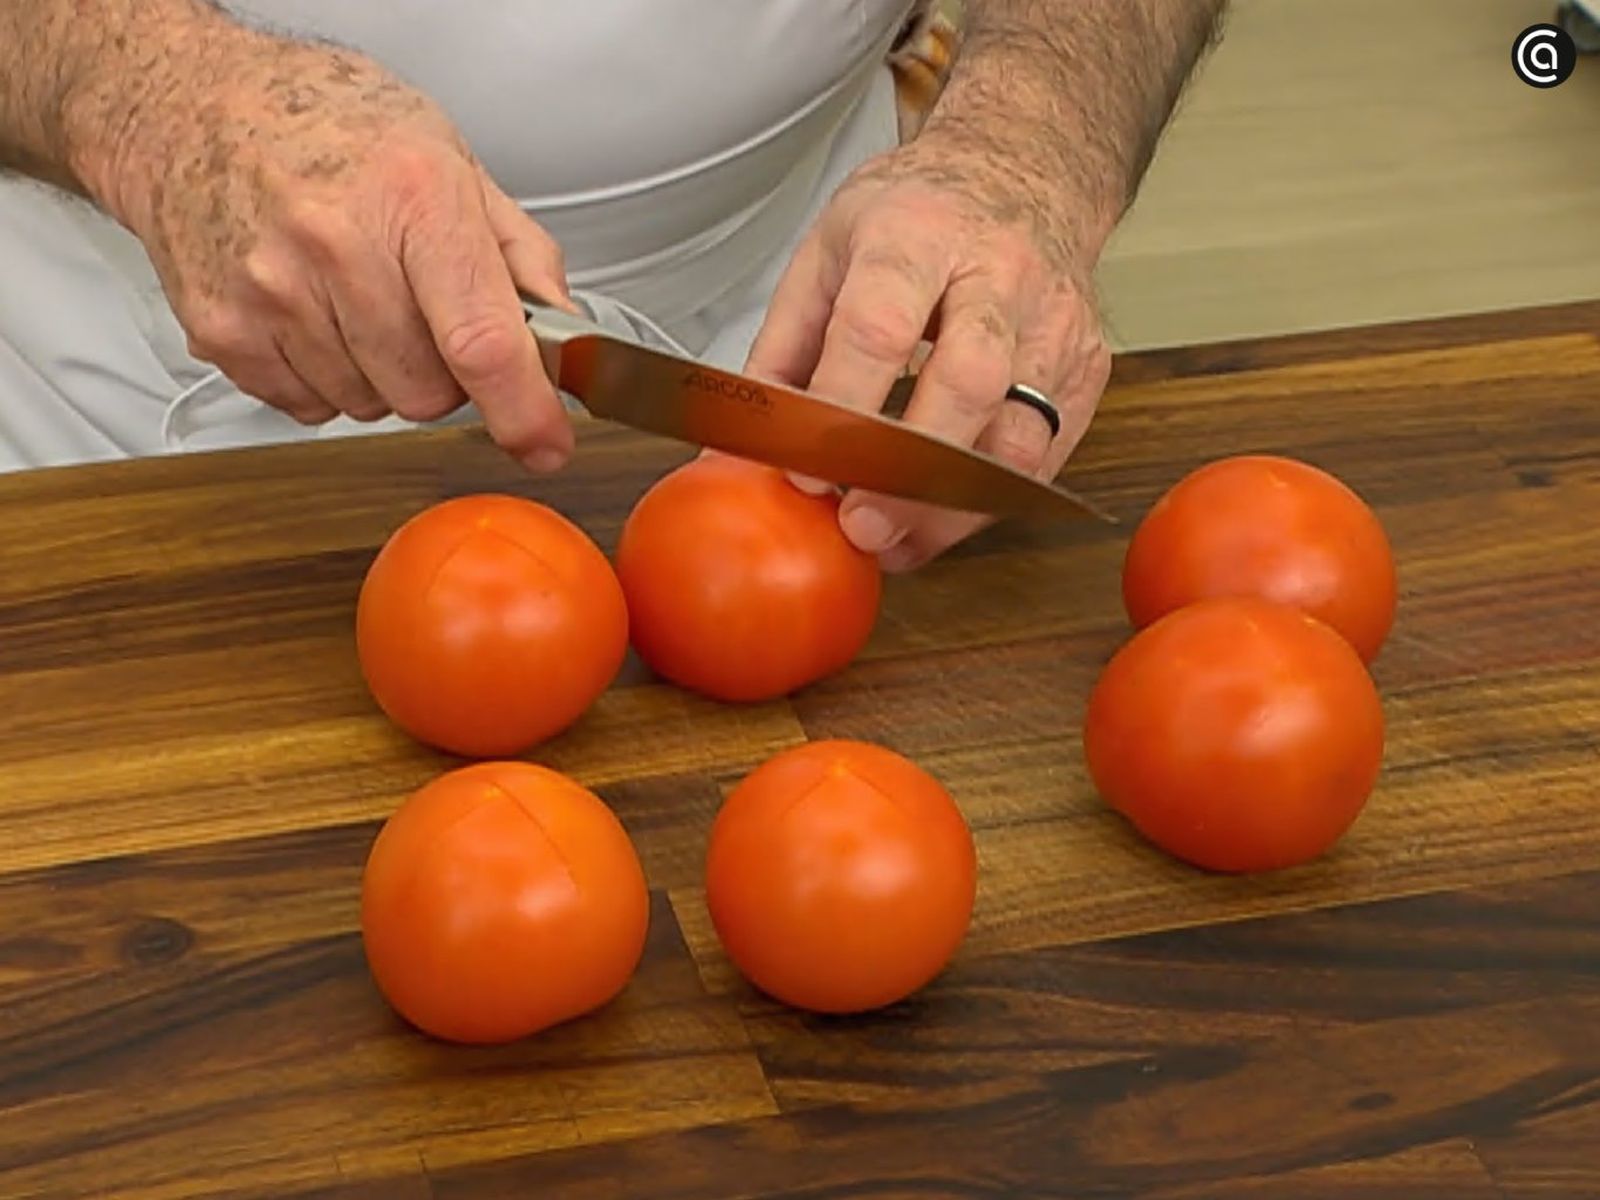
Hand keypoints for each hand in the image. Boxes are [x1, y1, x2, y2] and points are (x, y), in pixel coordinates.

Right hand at [89, 19, 572, 468]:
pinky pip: (308, 406)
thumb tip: (563, 336)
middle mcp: (337, 244)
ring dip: (380, 374)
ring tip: (355, 297)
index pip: (482, 340)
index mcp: (412, 197)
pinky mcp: (223, 330)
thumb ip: (520, 256)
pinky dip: (324, 376)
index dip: (524, 410)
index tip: (546, 444)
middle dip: (444, 374)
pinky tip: (312, 312)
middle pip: (428, 393)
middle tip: (421, 311)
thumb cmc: (327, 125)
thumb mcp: (450, 160)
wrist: (196, 107)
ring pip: (370, 406)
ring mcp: (271, 292)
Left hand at [744, 131, 1111, 570]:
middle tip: (862, 524)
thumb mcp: (829, 248)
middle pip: (968, 385)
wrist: (1022, 171)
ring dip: (953, 508)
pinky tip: (939, 521)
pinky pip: (1045, 457)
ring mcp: (1053, 324)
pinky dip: (988, 503)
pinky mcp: (1085, 370)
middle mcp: (998, 275)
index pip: (879, 328)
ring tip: (896, 541)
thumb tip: (742, 441)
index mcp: (917, 235)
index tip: (808, 468)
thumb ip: (785, 346)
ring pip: (1019, 437)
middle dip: (912, 472)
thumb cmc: (919, 213)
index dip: (843, 407)